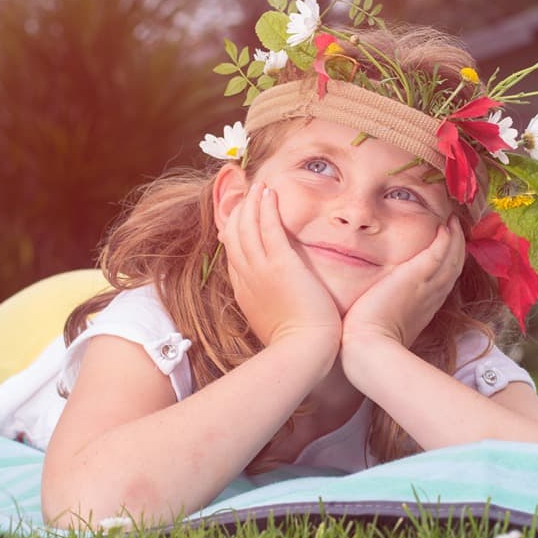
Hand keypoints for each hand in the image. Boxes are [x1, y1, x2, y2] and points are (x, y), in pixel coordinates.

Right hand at [219, 183, 340, 352]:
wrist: (304, 351)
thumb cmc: (297, 344)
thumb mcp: (272, 323)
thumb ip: (269, 306)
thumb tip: (273, 302)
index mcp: (244, 292)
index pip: (233, 254)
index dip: (234, 232)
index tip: (240, 218)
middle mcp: (247, 277)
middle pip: (233, 236)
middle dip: (238, 212)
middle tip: (246, 193)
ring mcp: (261, 270)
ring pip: (246, 227)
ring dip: (250, 203)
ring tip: (257, 186)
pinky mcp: (281, 264)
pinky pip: (268, 228)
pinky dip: (265, 208)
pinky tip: (268, 193)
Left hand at [341, 213, 466, 350]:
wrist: (369, 348)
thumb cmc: (367, 343)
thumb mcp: (381, 327)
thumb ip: (382, 314)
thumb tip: (369, 311)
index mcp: (424, 309)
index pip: (442, 283)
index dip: (447, 266)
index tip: (445, 252)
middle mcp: (432, 297)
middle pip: (453, 268)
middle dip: (457, 248)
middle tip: (455, 229)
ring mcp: (428, 286)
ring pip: (452, 258)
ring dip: (456, 238)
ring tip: (453, 222)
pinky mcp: (418, 275)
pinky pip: (441, 251)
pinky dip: (447, 237)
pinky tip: (446, 224)